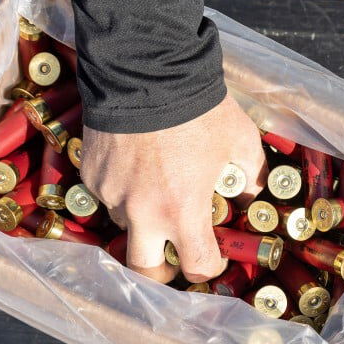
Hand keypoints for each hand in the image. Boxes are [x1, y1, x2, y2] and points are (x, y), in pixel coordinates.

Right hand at [81, 95, 266, 282]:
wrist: (145, 71)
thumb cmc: (199, 109)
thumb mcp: (241, 141)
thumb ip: (251, 174)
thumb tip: (250, 192)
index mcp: (183, 211)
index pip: (197, 266)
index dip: (211, 268)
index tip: (215, 257)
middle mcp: (142, 212)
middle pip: (144, 270)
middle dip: (161, 272)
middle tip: (172, 257)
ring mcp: (111, 194)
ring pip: (125, 226)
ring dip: (142, 221)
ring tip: (158, 190)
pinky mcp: (91, 175)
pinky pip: (107, 195)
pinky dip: (123, 190)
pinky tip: (137, 166)